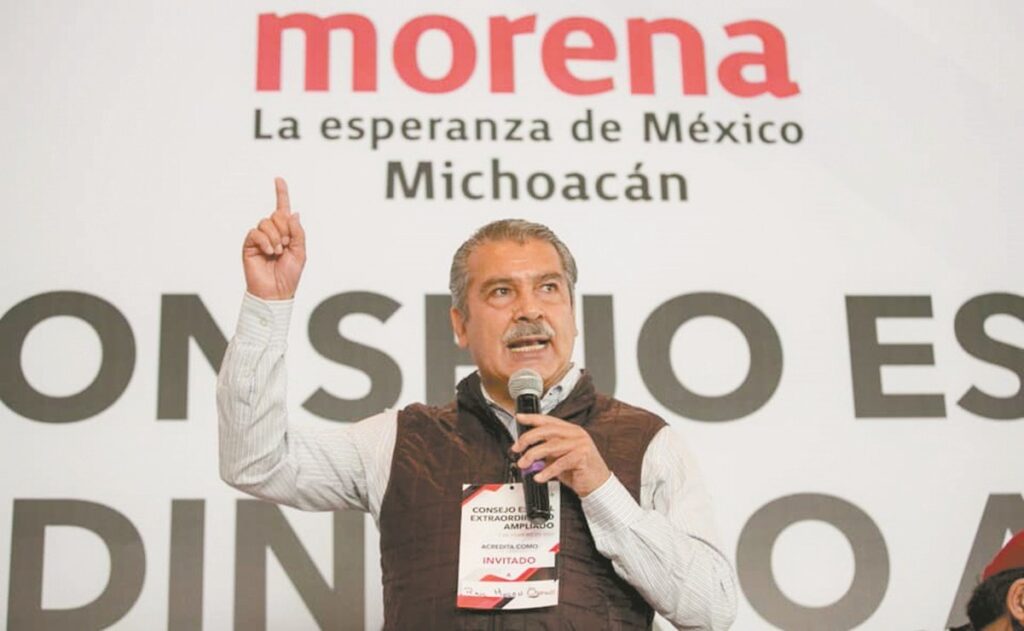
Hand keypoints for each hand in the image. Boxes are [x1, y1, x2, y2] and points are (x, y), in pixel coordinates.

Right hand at [242, 177, 306, 299]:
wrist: (276, 291)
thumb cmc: (289, 275)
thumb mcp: (301, 252)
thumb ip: (298, 232)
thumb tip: (293, 213)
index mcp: (286, 233)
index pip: (283, 209)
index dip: (281, 194)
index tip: (279, 179)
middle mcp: (273, 233)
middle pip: (277, 215)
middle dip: (285, 229)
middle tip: (286, 246)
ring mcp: (260, 238)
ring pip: (266, 222)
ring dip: (276, 237)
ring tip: (278, 252)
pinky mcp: (249, 244)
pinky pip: (256, 232)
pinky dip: (265, 241)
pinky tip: (269, 252)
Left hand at [511, 414, 610, 496]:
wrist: (598, 485)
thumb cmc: (579, 471)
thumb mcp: (560, 458)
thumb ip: (546, 452)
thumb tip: (526, 452)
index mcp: (571, 430)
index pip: (549, 420)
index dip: (532, 418)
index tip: (519, 418)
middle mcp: (576, 434)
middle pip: (548, 430)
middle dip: (528, 438)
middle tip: (517, 448)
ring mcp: (581, 444)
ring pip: (551, 446)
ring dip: (533, 455)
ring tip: (524, 464)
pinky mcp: (583, 457)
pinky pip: (560, 463)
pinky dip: (547, 471)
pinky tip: (539, 476)